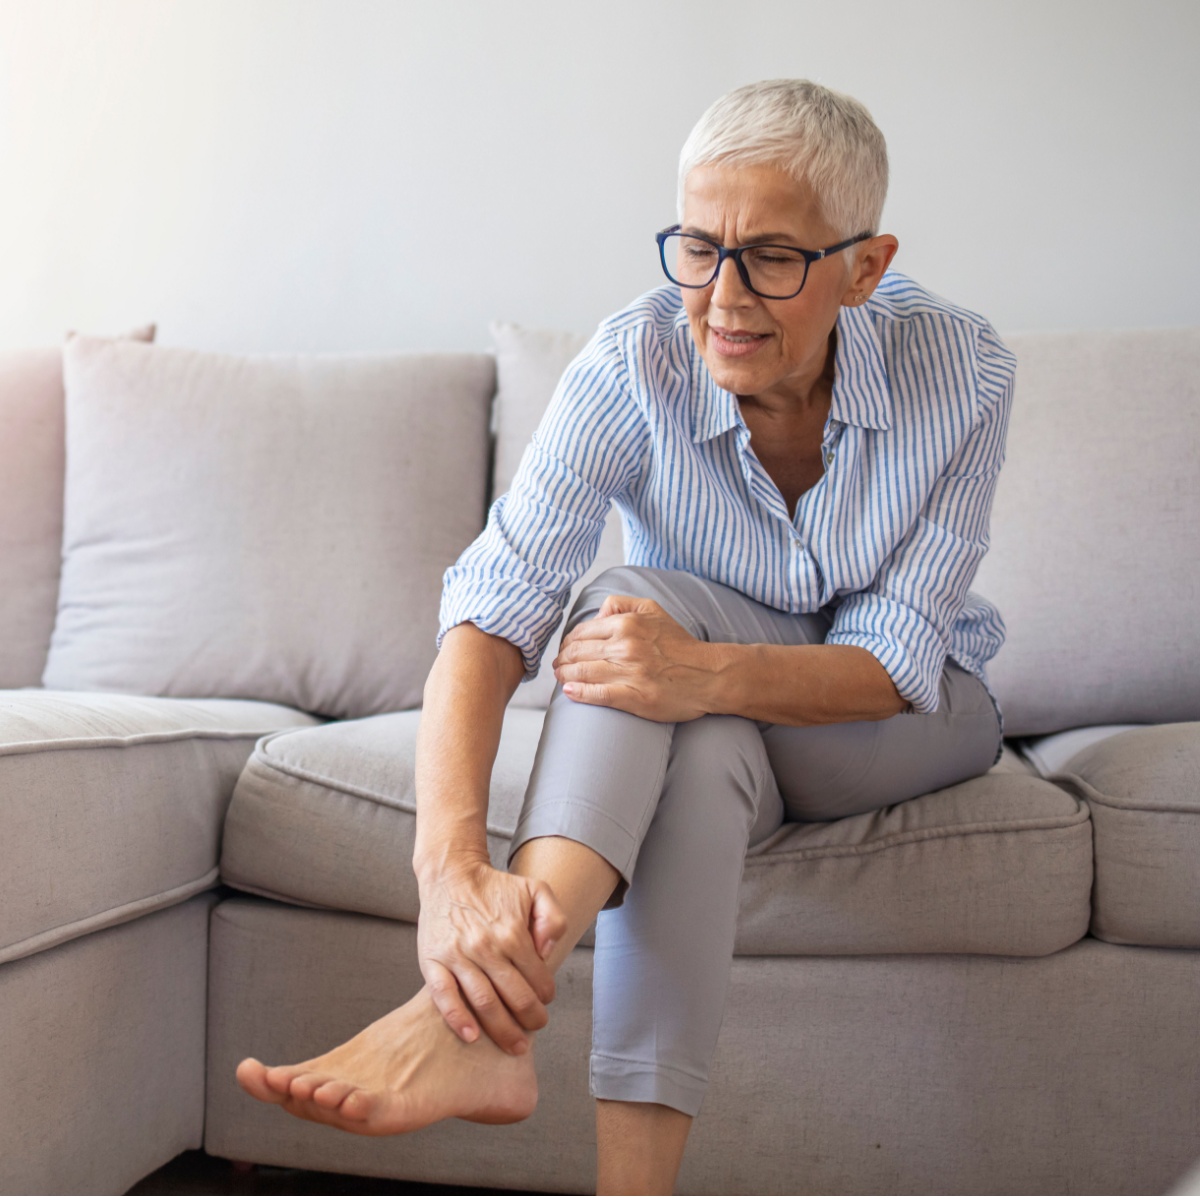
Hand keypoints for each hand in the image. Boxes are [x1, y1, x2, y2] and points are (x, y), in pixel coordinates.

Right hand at [416, 857, 566, 1053]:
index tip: (545, 1001)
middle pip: (514, 996)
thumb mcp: (535, 889)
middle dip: (530, 1019)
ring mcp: (457, 956)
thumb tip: (547, 952)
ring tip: (514, 1044)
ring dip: (502, 1029)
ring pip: (484, 1002)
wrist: (450, 874)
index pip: (537, 977)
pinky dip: (457, 1019)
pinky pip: (444, 996)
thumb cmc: (495, 886)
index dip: (545, 994)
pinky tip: (471, 1036)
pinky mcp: (433, 961)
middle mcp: (486, 946)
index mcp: (512, 932)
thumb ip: (552, 917)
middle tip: (536, 1028)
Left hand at [552, 593, 715, 721]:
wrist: (708, 675)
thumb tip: (596, 614)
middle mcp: (625, 646)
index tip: (565, 651)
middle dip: (562, 660)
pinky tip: (569, 692)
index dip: (568, 643)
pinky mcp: (634, 697)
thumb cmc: (679, 644)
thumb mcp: (653, 610)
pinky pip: (597, 694)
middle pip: (577, 653)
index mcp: (627, 624)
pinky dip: (579, 693)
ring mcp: (629, 673)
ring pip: (582, 672)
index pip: (582, 632)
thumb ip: (621, 604)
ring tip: (561, 678)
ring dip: (565, 676)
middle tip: (557, 666)